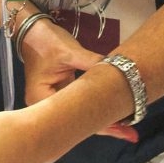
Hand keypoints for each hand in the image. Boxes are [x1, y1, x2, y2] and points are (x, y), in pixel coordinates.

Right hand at [19, 17, 138, 140]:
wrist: (32, 29)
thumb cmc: (45, 40)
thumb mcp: (69, 51)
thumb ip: (93, 63)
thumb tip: (120, 71)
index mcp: (40, 98)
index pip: (73, 117)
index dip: (98, 124)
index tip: (121, 128)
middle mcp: (44, 106)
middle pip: (76, 121)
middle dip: (105, 126)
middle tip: (131, 134)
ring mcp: (52, 100)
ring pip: (79, 115)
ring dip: (101, 118)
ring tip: (127, 128)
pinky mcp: (60, 94)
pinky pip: (79, 105)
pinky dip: (95, 107)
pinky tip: (114, 114)